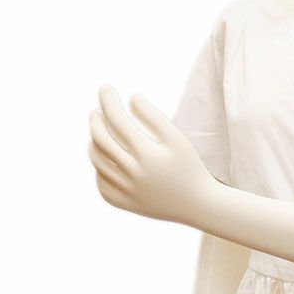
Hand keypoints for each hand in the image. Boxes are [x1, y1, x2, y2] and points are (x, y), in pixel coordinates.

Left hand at [88, 85, 214, 223]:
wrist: (198, 205)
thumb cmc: (190, 167)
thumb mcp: (178, 139)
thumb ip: (154, 117)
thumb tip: (131, 98)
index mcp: (148, 155)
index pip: (117, 120)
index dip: (108, 101)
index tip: (105, 89)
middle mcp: (134, 174)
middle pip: (101, 140)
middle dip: (95, 121)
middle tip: (97, 112)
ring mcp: (127, 191)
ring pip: (98, 162)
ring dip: (94, 143)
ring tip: (100, 133)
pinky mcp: (125, 204)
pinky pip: (102, 184)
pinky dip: (100, 170)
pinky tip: (108, 160)